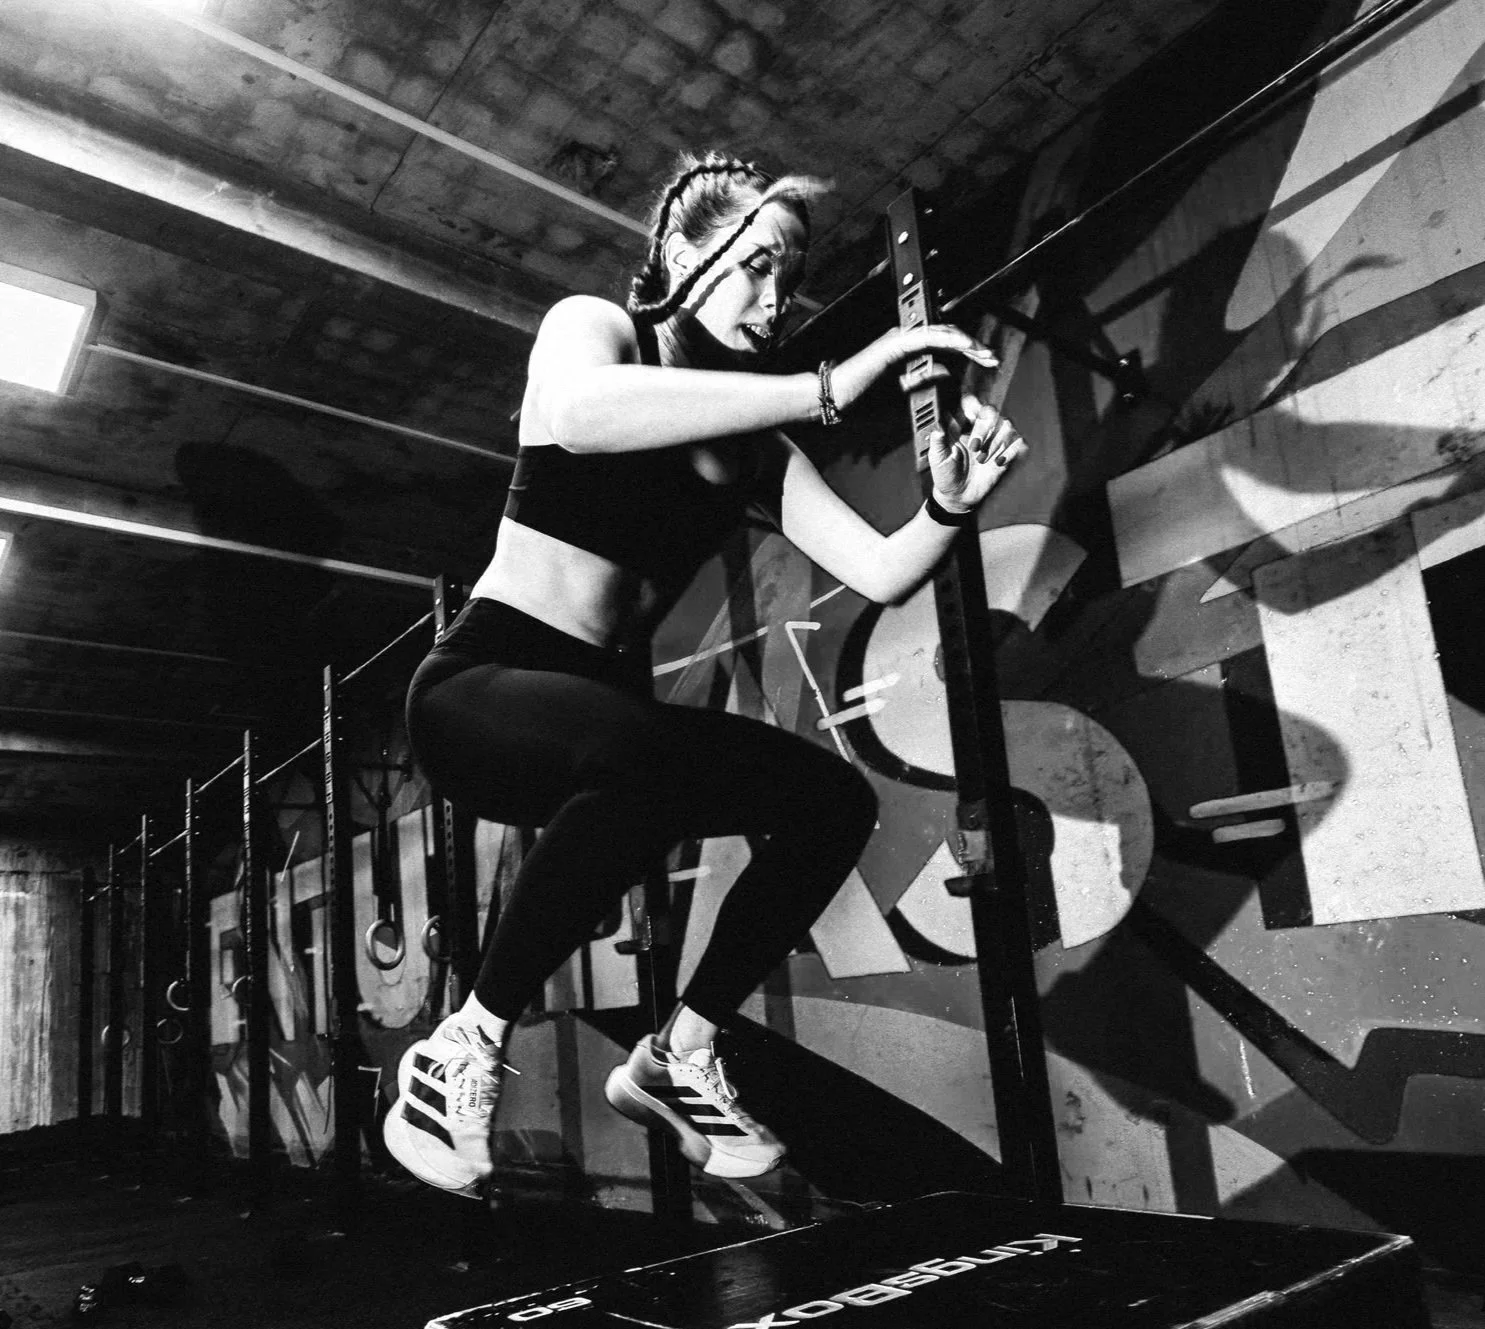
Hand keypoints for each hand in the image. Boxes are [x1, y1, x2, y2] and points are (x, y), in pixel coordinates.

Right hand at [831, 323, 998, 411]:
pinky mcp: (894, 344)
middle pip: (946, 336)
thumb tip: (947, 372)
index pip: (943, 345)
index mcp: (907, 350)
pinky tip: (963, 345)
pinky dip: (947, 339)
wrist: (835, 397)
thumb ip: (925, 380)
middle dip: (972, 346)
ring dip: (965, 342)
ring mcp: (899, 339)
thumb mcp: (903, 391)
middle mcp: (905, 339)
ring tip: (983, 352)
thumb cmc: (862, 397)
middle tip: (991, 358)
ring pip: (940, 333)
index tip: (986, 361)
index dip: (968, 350)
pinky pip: (926, 338)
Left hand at [926, 401, 1026, 513]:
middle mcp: (981, 429)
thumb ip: (937, 441)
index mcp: (963, 425)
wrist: (958, 496)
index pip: (971, 404)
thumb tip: (938, 426)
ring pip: (1007, 425)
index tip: (970, 414)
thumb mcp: (938, 458)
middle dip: (984, 428)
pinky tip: (997, 463)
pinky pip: (1019, 443)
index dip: (973, 404)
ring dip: (996, 442)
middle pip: (991, 412)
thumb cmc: (946, 475)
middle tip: (974, 446)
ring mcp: (996, 441)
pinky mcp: (1008, 454)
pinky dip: (1010, 452)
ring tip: (982, 460)